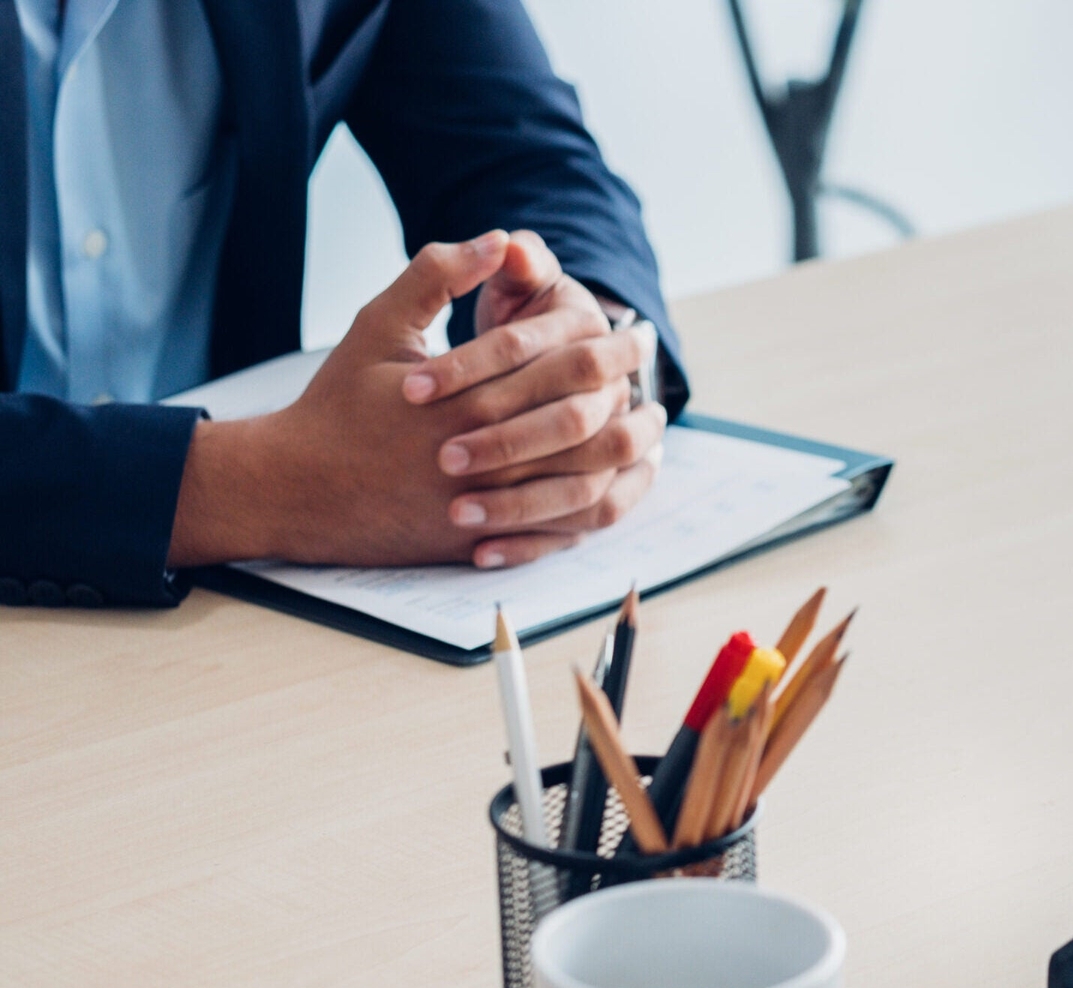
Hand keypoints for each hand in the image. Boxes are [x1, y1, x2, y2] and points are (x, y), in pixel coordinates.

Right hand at [169, 232, 639, 566]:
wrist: (294, 488)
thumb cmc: (338, 402)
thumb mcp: (379, 324)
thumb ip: (437, 275)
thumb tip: (498, 238)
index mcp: (464, 397)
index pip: (563, 368)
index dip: (612, 348)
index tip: (638, 331)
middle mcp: (479, 454)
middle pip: (586, 425)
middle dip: (632, 395)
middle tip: (655, 382)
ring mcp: (482, 504)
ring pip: (583, 482)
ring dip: (627, 453)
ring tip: (652, 427)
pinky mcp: (479, 540)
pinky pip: (559, 531)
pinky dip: (600, 505)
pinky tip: (619, 482)